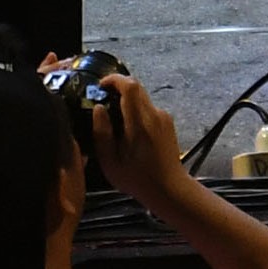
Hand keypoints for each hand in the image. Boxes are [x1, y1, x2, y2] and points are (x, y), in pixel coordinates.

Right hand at [83, 70, 190, 214]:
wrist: (169, 188)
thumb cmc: (137, 179)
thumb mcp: (110, 162)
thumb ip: (102, 133)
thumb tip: (98, 108)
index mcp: (139, 123)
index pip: (130, 86)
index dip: (114, 79)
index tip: (100, 85)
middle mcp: (154, 115)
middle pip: (137, 88)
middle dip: (118, 89)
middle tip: (103, 101)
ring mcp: (164, 117)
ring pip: (142, 99)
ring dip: (127, 103)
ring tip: (115, 123)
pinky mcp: (168, 122)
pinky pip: (149, 109)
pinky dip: (137, 112)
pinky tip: (130, 133)